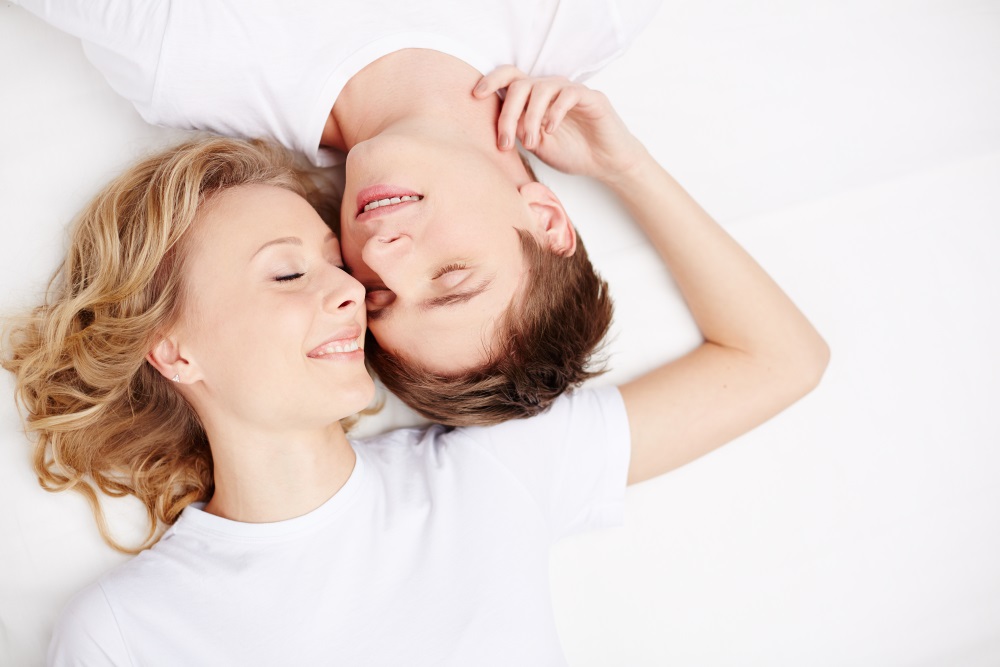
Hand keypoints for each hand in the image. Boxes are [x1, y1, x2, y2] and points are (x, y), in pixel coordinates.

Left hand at [473, 66, 646, 183]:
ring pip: (540, 88)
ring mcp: (570, 90)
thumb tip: (499, 125)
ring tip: (531, 141)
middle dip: (507, 114)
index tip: (475, 96)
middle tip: (506, 143)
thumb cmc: (572, 153)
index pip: (510, 77)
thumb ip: (520, 131)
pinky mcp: (590, 97)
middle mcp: (550, 89)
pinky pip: (567, 94)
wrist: (606, 164)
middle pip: (520, 84)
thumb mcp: (538, 145)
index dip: (492, 80)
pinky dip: (554, 112)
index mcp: (535, 98)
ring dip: (530, 117)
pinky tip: (551, 129)